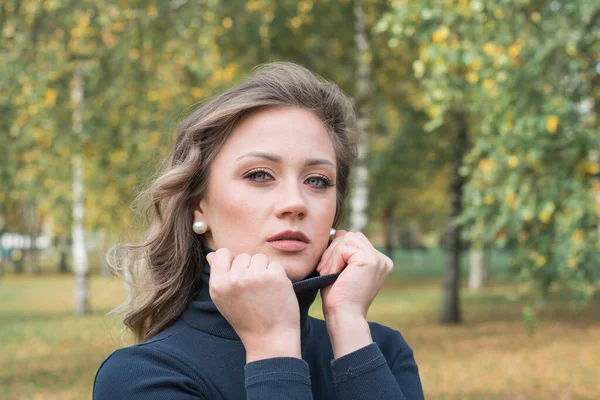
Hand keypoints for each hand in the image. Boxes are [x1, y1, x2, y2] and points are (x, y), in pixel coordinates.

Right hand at [207, 249, 300, 361]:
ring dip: (264, 270)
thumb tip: (212, 254)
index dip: (233, 262)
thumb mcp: (223, 300)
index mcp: (217, 285)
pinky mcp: (274, 276)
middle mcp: (234, 279)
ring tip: (264, 291)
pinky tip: (274, 291)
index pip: (223, 253)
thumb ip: (218, 275)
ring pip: (259, 258)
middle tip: (253, 291)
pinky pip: (275, 264)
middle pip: (243, 256)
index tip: (239, 277)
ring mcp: (254, 276)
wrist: (270, 339)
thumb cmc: (247, 320)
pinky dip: (277, 275)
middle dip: (249, 269)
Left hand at [316, 231, 392, 356]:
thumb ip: (342, 251)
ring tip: (328, 273)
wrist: (343, 316)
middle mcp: (382, 259)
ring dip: (332, 255)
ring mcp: (378, 259)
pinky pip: (344, 247)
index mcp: (378, 261)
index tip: (329, 270)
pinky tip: (333, 274)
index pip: (354, 240)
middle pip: (351, 236)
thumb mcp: (340, 269)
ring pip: (346, 239)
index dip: (336, 251)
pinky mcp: (370, 260)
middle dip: (333, 251)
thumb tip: (339, 231)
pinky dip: (333, 259)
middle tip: (325, 271)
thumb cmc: (338, 297)